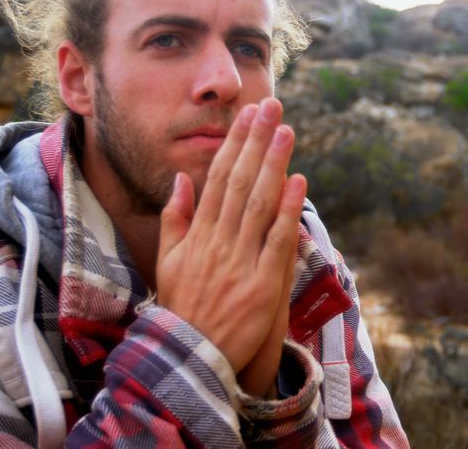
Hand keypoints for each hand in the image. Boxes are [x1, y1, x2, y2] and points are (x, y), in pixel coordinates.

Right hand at [156, 98, 305, 390]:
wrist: (191, 360)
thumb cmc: (183, 309)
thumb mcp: (169, 262)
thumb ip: (175, 219)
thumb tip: (182, 180)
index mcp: (197, 235)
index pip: (218, 178)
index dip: (235, 144)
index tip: (247, 115)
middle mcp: (218, 243)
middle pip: (240, 182)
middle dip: (256, 141)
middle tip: (271, 106)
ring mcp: (240, 263)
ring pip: (258, 204)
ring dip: (273, 164)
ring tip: (286, 130)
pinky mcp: (262, 285)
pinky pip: (276, 241)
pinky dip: (288, 210)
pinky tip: (299, 181)